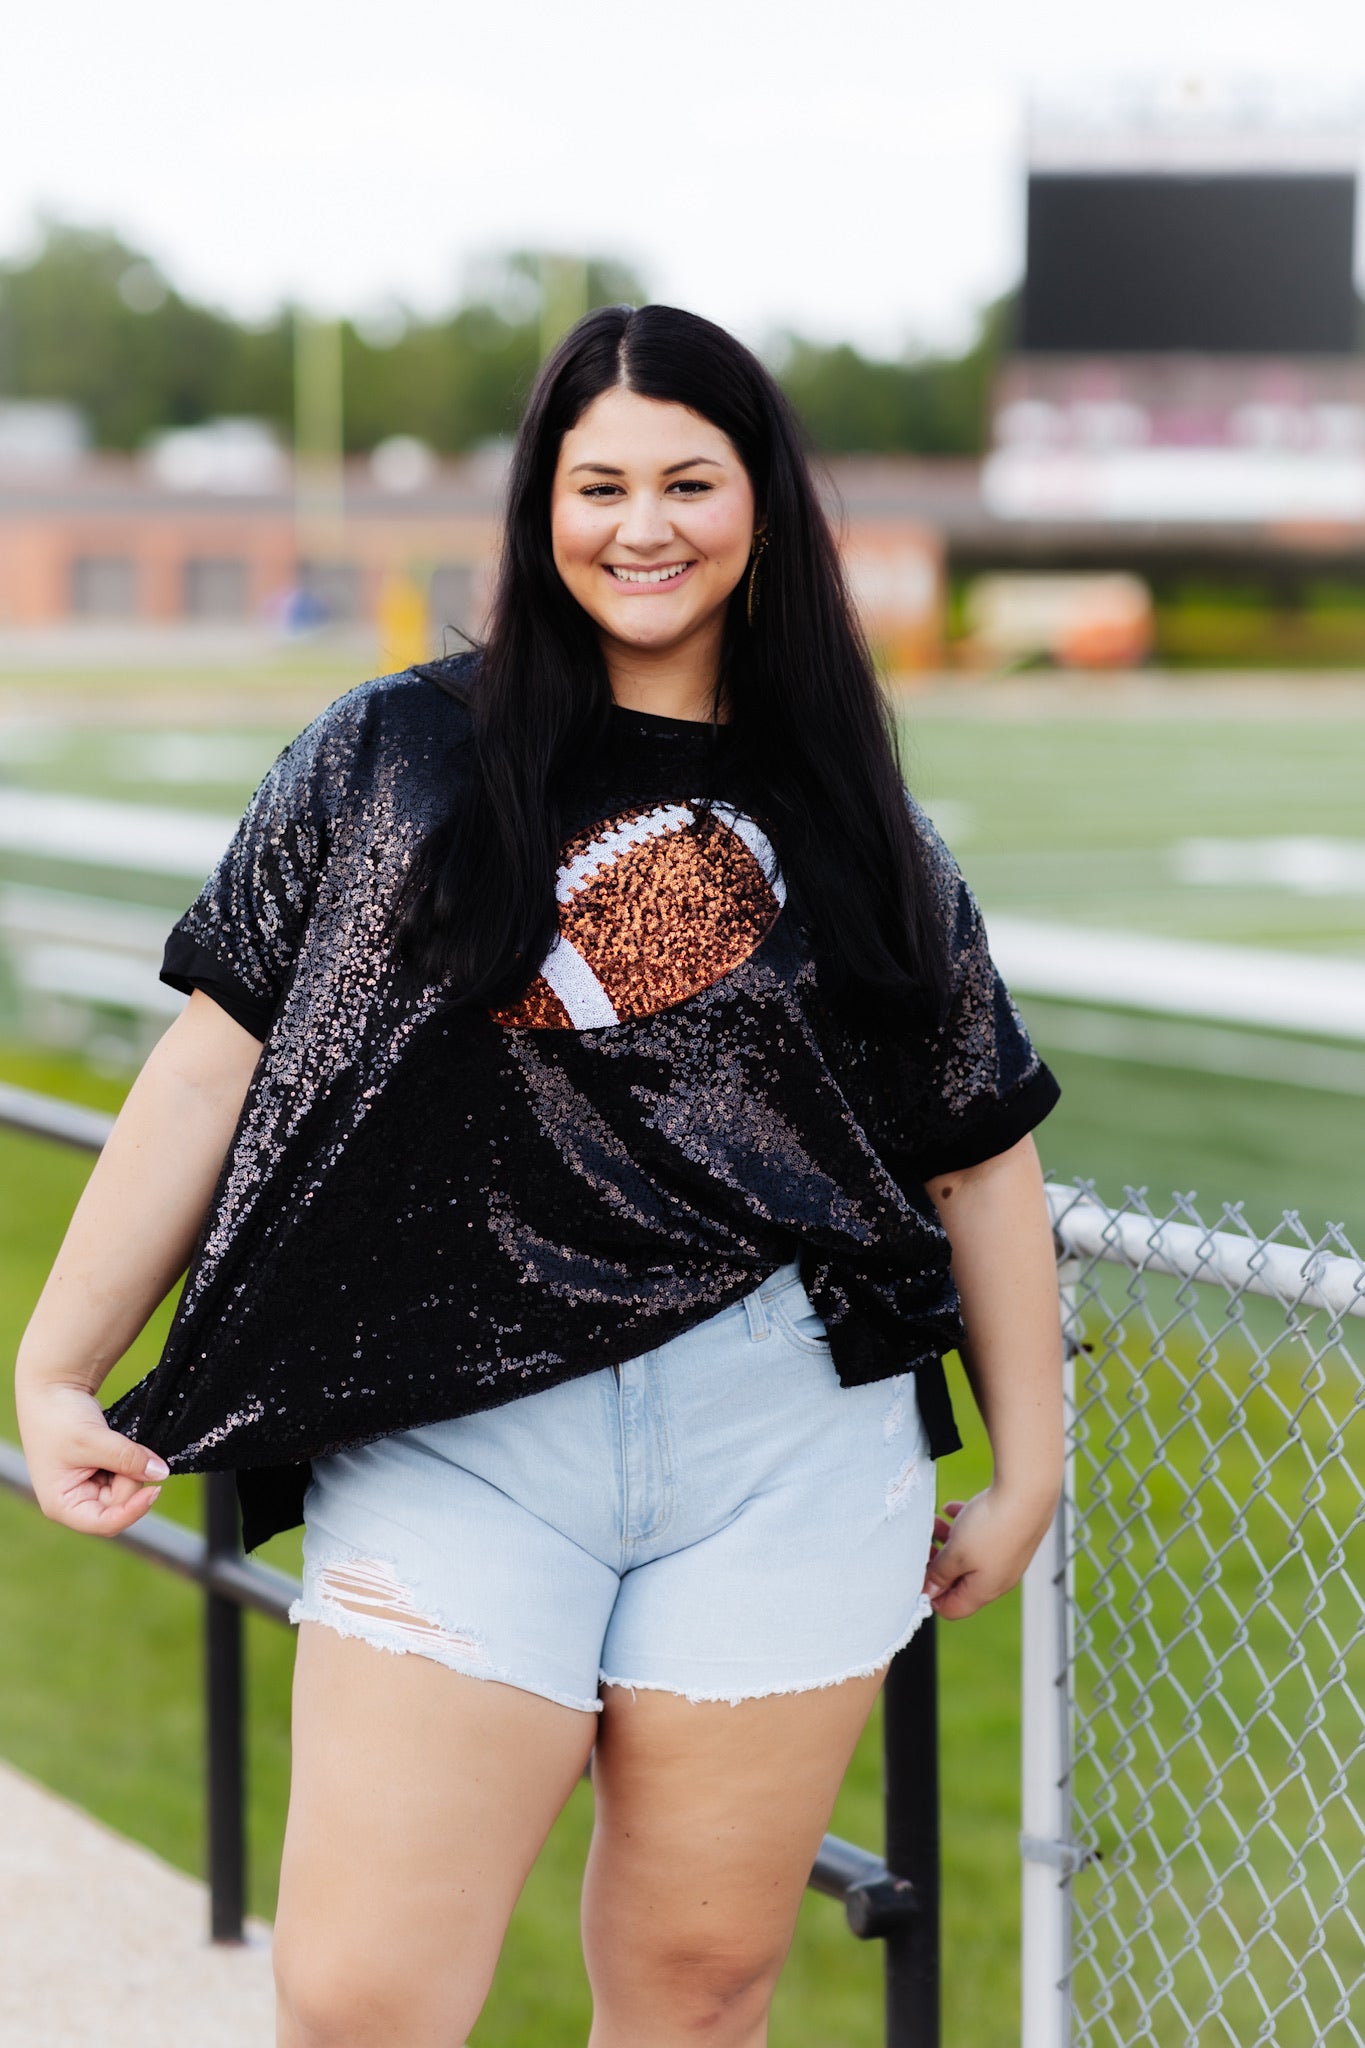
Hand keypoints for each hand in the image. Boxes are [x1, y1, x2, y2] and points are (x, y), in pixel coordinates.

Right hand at [16, 1381, 169, 1536]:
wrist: (53, 1389)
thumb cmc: (58, 1417)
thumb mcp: (93, 1439)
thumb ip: (127, 1458)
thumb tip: (161, 1473)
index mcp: (62, 1504)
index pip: (105, 1523)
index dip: (133, 1511)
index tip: (156, 1489)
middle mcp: (75, 1501)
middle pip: (120, 1505)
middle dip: (130, 1478)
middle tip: (122, 1449)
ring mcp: (88, 1487)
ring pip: (126, 1489)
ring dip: (131, 1467)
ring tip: (113, 1442)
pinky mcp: (100, 1473)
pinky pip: (126, 1475)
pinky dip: (130, 1461)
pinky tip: (118, 1445)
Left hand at [921, 1483, 1058, 1621]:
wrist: (1028, 1492)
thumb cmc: (993, 1526)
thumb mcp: (956, 1554)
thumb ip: (940, 1574)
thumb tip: (929, 1592)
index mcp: (984, 1590)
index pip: (952, 1609)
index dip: (931, 1595)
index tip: (916, 1573)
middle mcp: (998, 1578)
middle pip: (959, 1580)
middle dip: (937, 1563)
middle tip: (923, 1545)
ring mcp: (1006, 1556)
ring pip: (969, 1555)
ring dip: (948, 1542)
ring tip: (933, 1523)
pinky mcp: (1010, 1535)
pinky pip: (982, 1536)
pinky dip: (964, 1526)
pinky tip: (952, 1509)